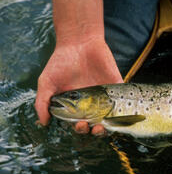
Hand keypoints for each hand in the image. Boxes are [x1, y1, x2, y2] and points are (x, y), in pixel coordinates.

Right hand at [35, 0, 121, 135]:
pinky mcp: (117, 87)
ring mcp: (106, 97)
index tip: (79, 125)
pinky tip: (121, 115)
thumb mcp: (47, 82)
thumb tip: (43, 122)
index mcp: (76, 107)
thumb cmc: (61, 62)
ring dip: (109, 127)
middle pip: (96, 125)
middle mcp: (92, 105)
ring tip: (102, 126)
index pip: (80, 124)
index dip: (80, 129)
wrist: (79, 42)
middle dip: (94, 131)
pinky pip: (125, 101)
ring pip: (111, 119)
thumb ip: (43, 102)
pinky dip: (126, 110)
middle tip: (90, 126)